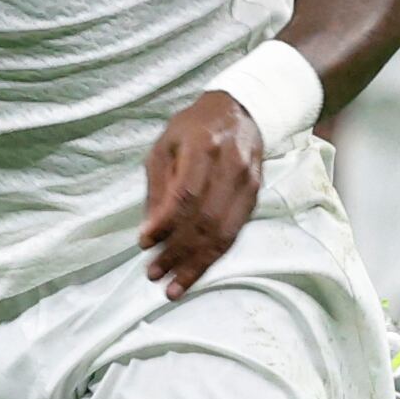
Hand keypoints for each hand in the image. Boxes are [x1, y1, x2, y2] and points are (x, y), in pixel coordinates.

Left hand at [141, 89, 262, 297]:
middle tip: (154, 274)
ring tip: (174, 287)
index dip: (165, 224)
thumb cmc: (193, 128)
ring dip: (196, 264)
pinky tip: (196, 270)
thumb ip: (158, 186)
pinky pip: (234, 233)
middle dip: (177, 252)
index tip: (144, 245)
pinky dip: (213, 255)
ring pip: (223, 233)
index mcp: (202, 146)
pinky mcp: (255, 195)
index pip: (185, 194)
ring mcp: (247, 182)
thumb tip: (150, 230)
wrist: (241, 111)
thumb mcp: (165, 146)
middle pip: (204, 219)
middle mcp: (230, 165)